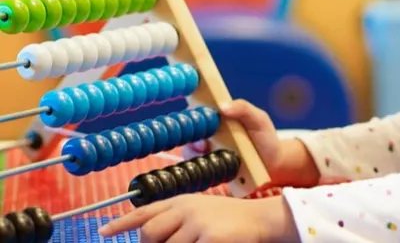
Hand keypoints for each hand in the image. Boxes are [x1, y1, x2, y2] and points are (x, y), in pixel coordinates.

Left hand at [98, 193, 299, 241]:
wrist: (257, 219)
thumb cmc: (226, 220)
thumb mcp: (198, 212)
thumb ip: (175, 221)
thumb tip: (150, 237)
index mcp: (182, 200)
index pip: (145, 211)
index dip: (122, 222)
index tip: (102, 231)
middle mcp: (186, 208)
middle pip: (150, 233)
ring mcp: (197, 223)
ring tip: (195, 240)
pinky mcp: (209, 238)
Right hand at [184, 99, 284, 179]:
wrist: (273, 164)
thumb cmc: (265, 137)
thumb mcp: (258, 119)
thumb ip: (244, 108)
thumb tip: (222, 106)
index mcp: (219, 115)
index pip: (199, 110)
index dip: (192, 112)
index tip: (196, 116)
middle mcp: (210, 132)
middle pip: (189, 130)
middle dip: (189, 134)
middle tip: (203, 141)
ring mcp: (209, 150)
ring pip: (190, 149)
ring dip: (193, 151)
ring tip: (207, 153)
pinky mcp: (210, 167)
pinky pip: (198, 167)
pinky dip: (200, 166)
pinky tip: (212, 166)